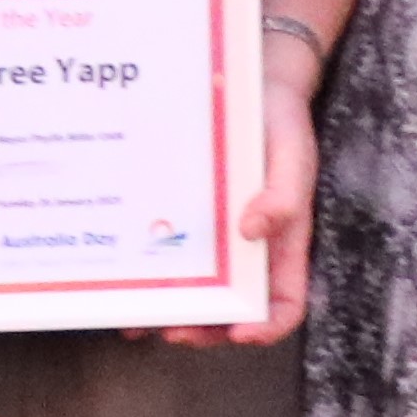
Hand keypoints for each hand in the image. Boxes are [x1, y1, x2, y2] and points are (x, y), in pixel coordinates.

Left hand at [155, 68, 321, 346]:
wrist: (252, 85)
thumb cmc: (281, 123)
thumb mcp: (292, 154)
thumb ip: (285, 194)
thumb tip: (253, 232)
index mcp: (283, 245)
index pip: (285, 303)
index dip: (267, 326)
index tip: (240, 332)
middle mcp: (248, 251)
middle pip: (232, 310)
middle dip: (206, 329)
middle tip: (175, 332)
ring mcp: (216, 240)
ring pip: (199, 293)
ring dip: (173, 315)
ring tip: (142, 323)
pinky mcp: (187, 222)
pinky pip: (170, 259)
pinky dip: (151, 282)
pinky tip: (124, 291)